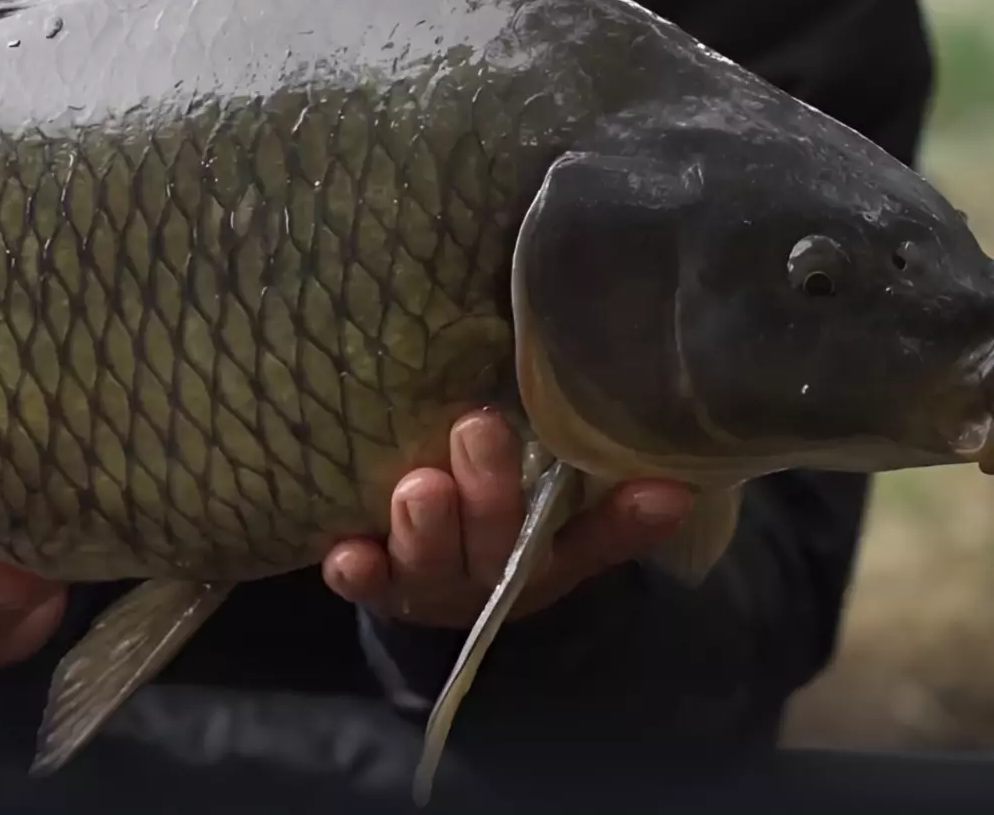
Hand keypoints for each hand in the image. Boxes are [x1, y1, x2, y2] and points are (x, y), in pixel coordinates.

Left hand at [321, 409, 695, 626]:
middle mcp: (486, 578)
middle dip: (490, 493)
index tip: (660, 489)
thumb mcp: (562, 529)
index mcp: (544, 561)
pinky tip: (343, 556)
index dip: (625, 521)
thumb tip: (677, 484)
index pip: (592, 540)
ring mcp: (426, 583)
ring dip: (425, 529)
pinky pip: (363, 585)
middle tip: (478, 429)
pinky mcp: (372, 585)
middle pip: (497, 546)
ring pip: (430, 563)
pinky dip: (355, 573)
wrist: (430, 592)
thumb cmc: (501, 534)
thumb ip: (613, 510)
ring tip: (419, 486)